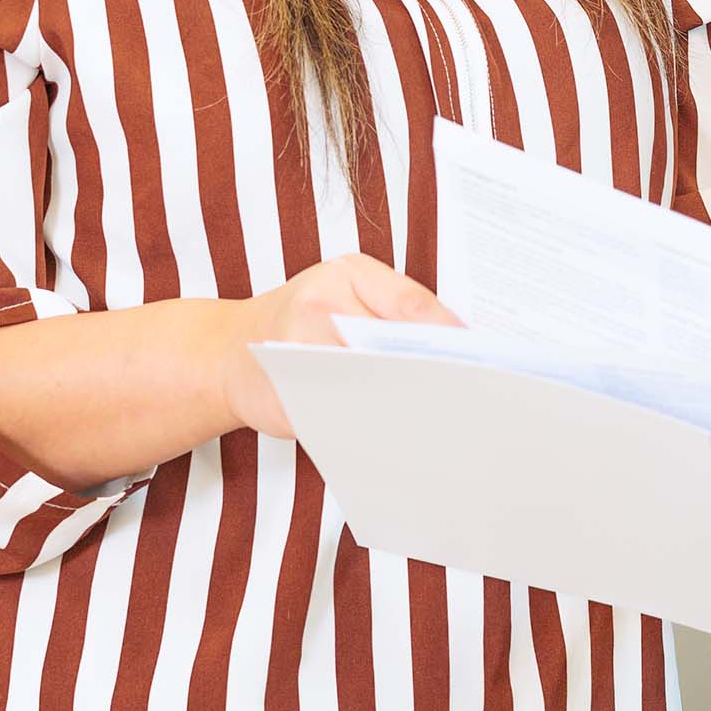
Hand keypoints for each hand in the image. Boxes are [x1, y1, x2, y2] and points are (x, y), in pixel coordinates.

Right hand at [222, 253, 459, 438]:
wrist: (228, 353)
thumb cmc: (299, 318)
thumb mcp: (343, 288)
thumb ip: (393, 305)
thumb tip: (455, 339)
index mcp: (343, 274)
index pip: (411, 304)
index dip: (449, 334)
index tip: (482, 359)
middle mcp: (320, 307)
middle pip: (396, 346)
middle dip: (433, 371)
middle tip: (473, 395)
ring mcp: (300, 354)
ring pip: (373, 385)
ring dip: (409, 403)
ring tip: (444, 418)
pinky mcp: (289, 400)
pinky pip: (343, 416)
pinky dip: (374, 426)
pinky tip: (399, 436)